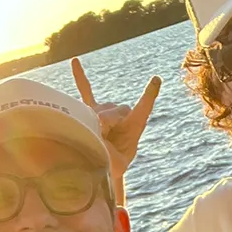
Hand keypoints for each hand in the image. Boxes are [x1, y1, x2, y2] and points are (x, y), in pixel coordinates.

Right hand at [71, 57, 161, 179]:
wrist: (103, 169)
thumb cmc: (113, 167)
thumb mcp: (116, 163)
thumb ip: (110, 144)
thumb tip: (96, 121)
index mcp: (135, 126)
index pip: (143, 108)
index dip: (150, 95)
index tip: (156, 80)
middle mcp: (121, 115)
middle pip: (115, 109)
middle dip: (108, 122)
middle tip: (104, 138)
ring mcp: (105, 111)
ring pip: (101, 108)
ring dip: (97, 122)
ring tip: (98, 136)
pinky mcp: (91, 110)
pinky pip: (86, 92)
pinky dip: (81, 78)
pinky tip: (75, 62)